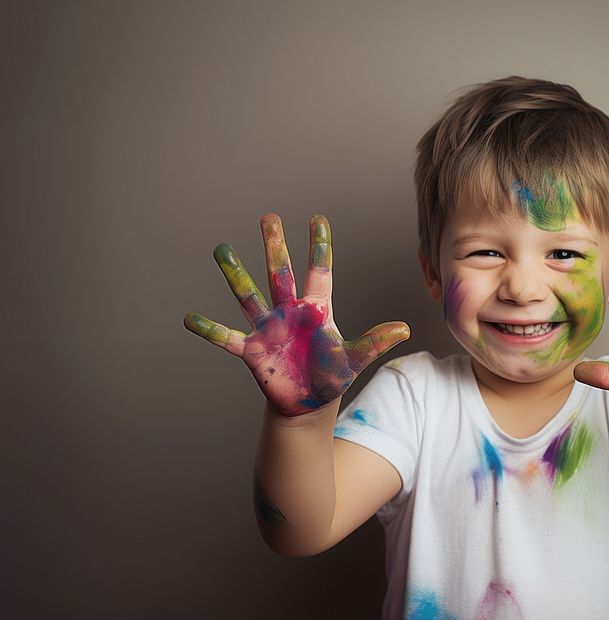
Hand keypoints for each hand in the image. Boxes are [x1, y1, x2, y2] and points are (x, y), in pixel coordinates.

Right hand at [184, 213, 409, 416]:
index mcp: (317, 310)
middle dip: (275, 246)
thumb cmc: (332, 376)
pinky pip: (226, 338)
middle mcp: (290, 313)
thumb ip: (378, 341)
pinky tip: (190, 318)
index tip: (317, 218)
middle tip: (268, 217)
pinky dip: (209, 330)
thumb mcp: (356, 357)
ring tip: (221, 249)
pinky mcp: (252, 350)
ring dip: (235, 274)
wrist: (309, 402)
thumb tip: (407, 328)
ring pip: (249, 296)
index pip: (319, 271)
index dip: (319, 246)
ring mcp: (268, 329)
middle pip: (281, 273)